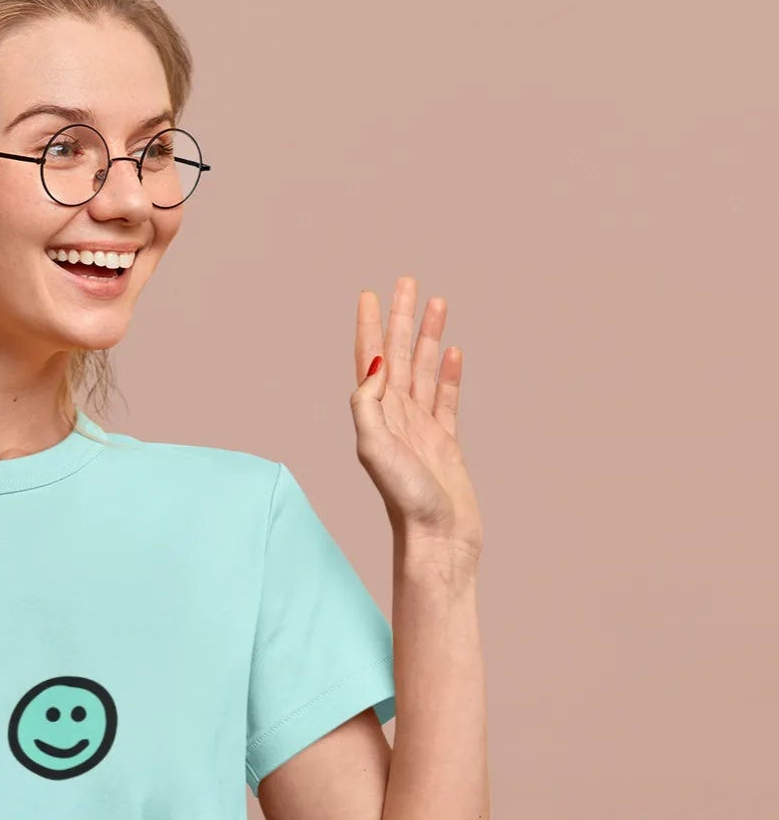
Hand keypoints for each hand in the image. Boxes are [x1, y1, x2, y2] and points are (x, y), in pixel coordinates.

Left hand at [350, 275, 482, 561]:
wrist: (437, 539)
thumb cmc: (406, 501)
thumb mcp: (375, 450)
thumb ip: (368, 405)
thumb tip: (373, 365)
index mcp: (375, 415)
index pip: (369, 359)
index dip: (368, 325)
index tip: (370, 293)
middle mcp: (395, 418)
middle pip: (396, 355)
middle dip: (400, 318)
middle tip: (407, 281)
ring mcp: (421, 429)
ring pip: (422, 370)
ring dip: (426, 336)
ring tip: (436, 302)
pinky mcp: (445, 443)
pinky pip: (445, 398)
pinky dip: (447, 372)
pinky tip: (450, 351)